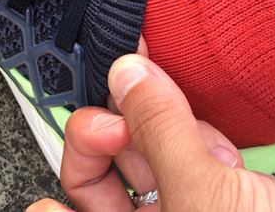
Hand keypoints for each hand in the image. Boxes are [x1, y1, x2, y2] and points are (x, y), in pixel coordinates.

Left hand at [27, 52, 274, 210]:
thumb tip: (126, 77)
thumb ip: (160, 133)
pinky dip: (196, 133)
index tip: (56, 174)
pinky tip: (209, 137)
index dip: (53, 199)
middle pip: (100, 179)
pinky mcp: (221, 191)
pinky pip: (189, 151)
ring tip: (166, 107)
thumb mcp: (206, 198)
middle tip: (115, 112)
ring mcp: (186, 210)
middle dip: (109, 138)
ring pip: (146, 156)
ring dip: (157, 126)